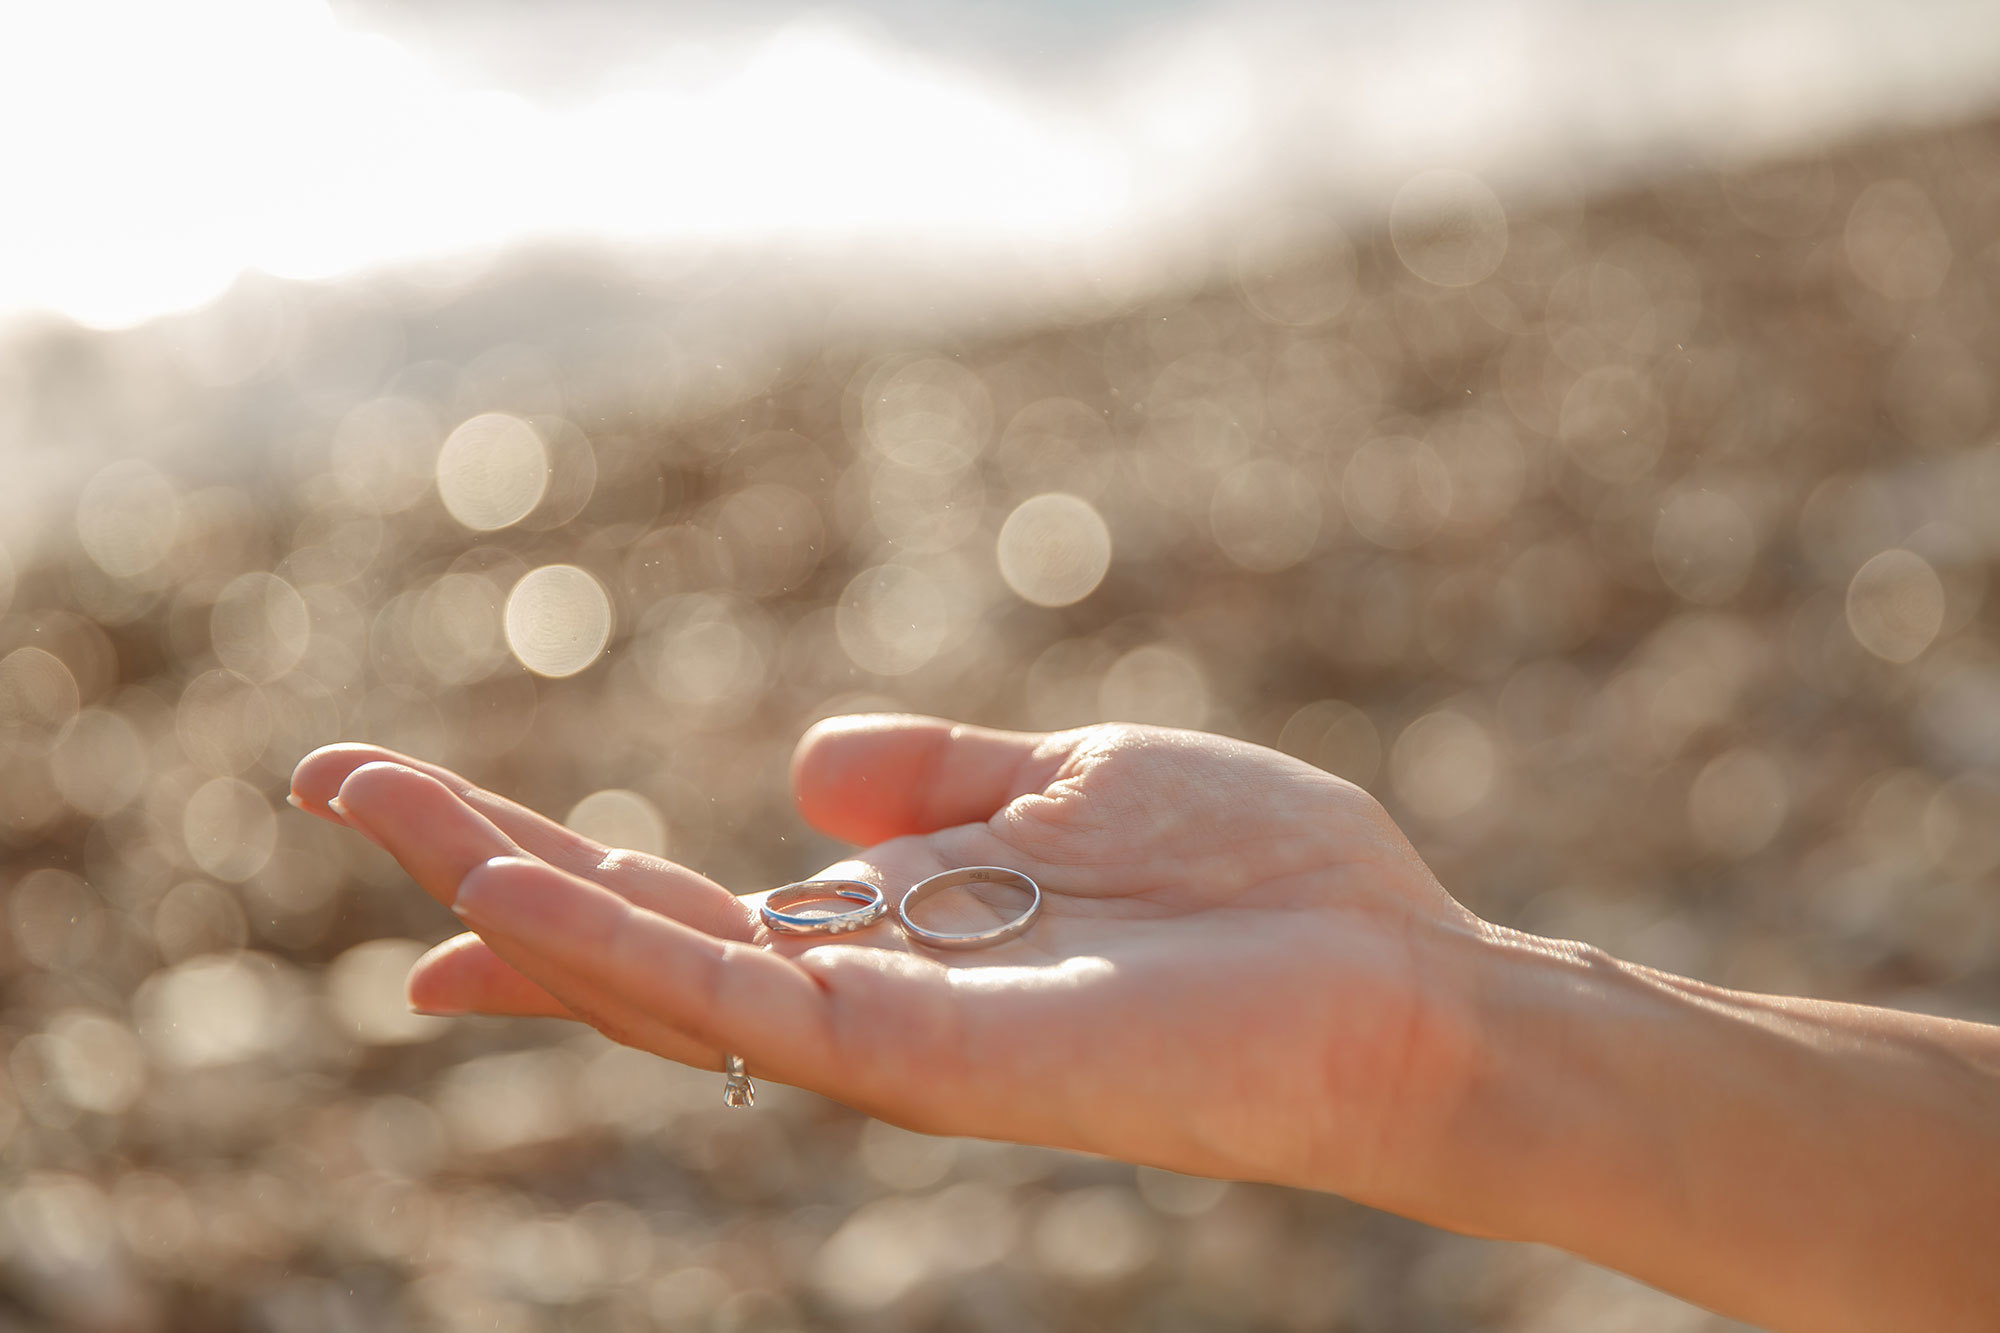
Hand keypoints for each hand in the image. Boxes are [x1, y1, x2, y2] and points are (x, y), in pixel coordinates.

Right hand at [289, 716, 1499, 1215]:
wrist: (1401, 986)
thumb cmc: (1266, 888)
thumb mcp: (1081, 783)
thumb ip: (942, 777)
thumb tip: (798, 764)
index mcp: (900, 929)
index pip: (686, 903)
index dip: (554, 867)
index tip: (431, 827)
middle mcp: (869, 993)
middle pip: (637, 930)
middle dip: (483, 861)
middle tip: (331, 782)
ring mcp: (887, 1037)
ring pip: (655, 971)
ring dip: (515, 891)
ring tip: (383, 814)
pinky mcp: (929, 1061)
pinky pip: (743, 1003)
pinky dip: (620, 950)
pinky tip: (516, 887)